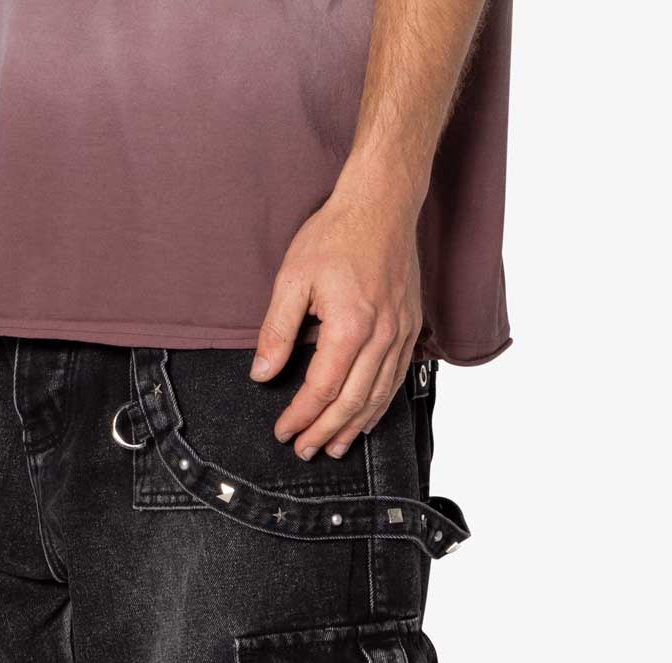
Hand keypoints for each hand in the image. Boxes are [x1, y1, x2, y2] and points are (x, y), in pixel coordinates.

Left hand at [251, 189, 422, 458]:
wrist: (383, 203)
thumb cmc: (336, 235)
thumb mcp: (292, 279)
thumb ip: (276, 331)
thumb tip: (262, 374)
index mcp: (350, 326)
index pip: (322, 389)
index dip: (300, 416)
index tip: (283, 431)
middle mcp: (381, 336)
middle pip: (351, 402)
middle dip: (324, 432)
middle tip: (304, 450)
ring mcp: (401, 333)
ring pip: (378, 397)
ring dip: (354, 427)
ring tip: (333, 447)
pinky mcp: (410, 328)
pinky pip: (397, 379)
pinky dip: (380, 405)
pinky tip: (364, 419)